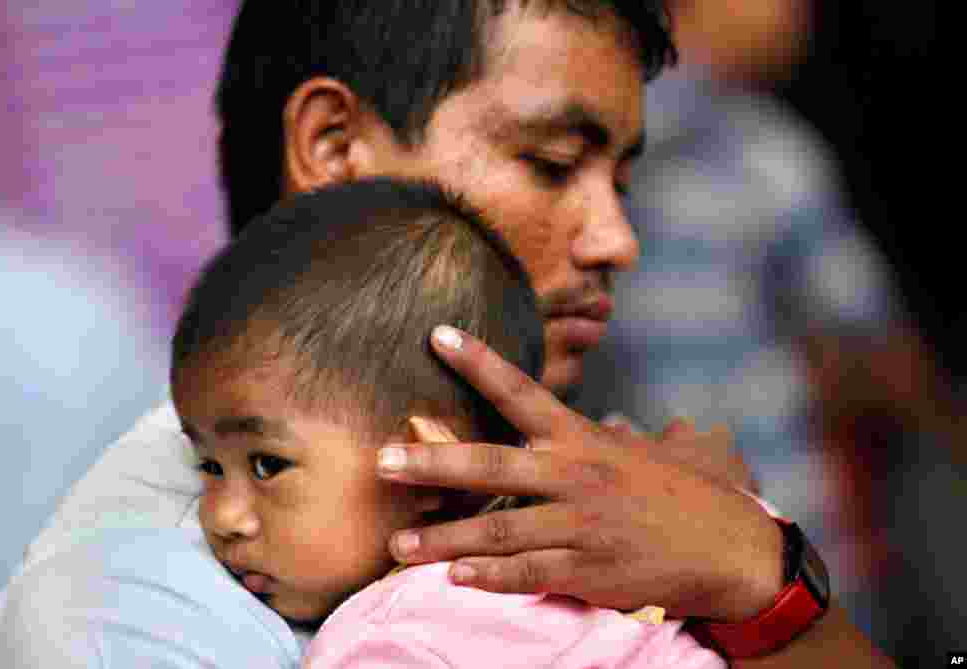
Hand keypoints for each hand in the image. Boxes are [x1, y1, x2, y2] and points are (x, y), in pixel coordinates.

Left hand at [377, 326, 783, 621]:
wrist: (733, 550)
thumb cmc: (690, 494)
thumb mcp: (651, 450)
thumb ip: (614, 435)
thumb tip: (606, 419)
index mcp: (585, 440)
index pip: (522, 391)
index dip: (478, 361)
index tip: (436, 335)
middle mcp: (576, 476)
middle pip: (492, 465)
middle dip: (433, 463)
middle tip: (382, 461)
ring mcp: (580, 525)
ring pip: (499, 529)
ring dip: (443, 539)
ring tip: (396, 544)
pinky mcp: (587, 570)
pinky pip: (528, 574)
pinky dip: (489, 576)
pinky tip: (454, 578)